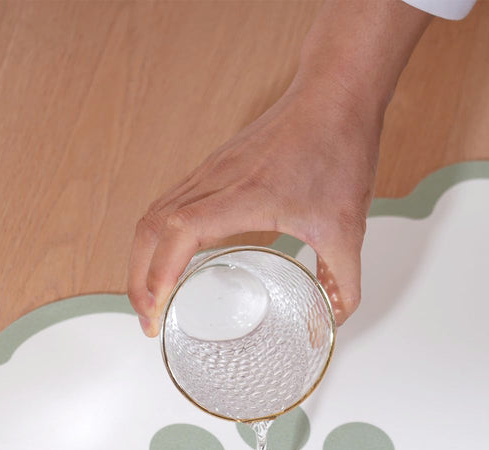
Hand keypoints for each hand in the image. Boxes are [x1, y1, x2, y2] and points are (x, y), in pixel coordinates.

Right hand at [127, 77, 382, 336]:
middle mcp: (218, 180)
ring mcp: (210, 172)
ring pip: (152, 215)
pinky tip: (168, 262)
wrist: (335, 92)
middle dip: (139, 279)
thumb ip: (345, 282)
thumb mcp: (348, 228)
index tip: (157, 308)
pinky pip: (168, 205)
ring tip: (149, 298)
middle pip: (151, 227)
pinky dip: (157, 239)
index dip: (161, 272)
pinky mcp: (213, 169)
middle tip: (148, 319)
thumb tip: (335, 319)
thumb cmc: (338, 146)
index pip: (182, 230)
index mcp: (246, 194)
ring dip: (142, 259)